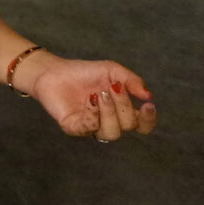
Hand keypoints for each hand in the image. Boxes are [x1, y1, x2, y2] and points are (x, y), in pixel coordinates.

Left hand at [19, 53, 156, 140]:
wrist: (55, 71)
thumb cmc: (84, 72)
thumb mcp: (112, 71)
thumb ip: (131, 81)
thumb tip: (148, 95)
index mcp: (121, 111)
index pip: (142, 125)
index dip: (148, 120)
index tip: (147, 105)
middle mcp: (108, 122)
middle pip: (129, 126)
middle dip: (124, 105)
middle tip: (111, 88)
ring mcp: (91, 127)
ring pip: (111, 133)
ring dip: (109, 112)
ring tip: (99, 94)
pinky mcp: (74, 127)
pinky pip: (89, 129)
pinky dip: (93, 114)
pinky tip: (89, 100)